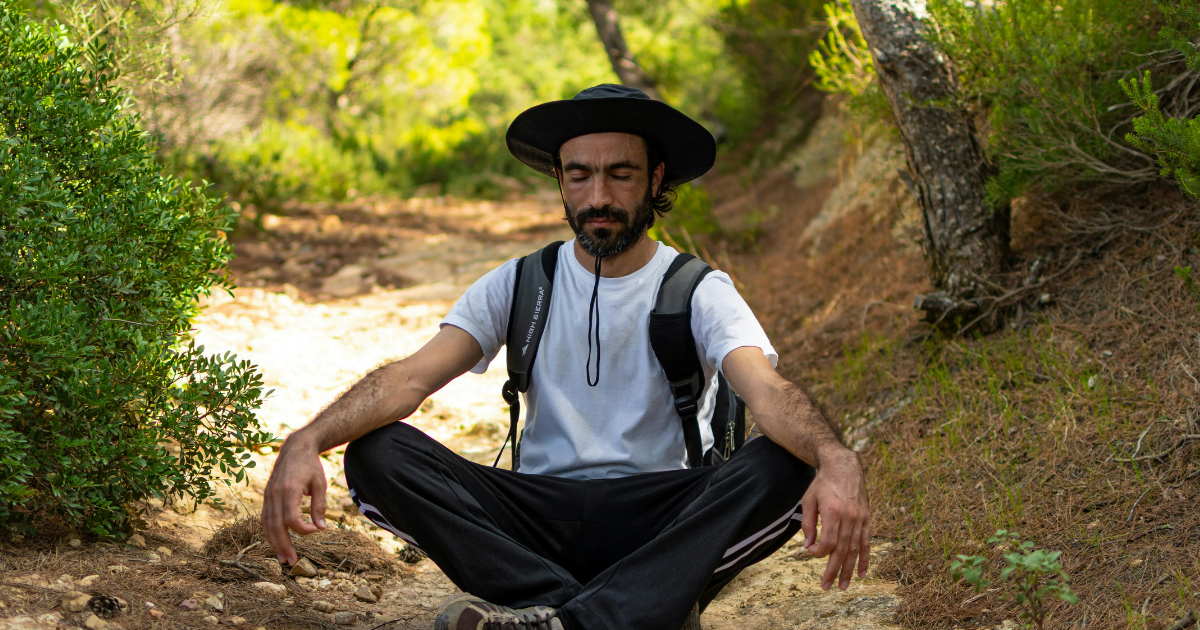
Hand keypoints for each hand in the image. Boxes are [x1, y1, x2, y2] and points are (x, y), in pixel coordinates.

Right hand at [261, 432, 327, 565]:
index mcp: (289, 490)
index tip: (316, 530)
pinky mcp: (266, 497)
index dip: (303, 530)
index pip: (291, 519)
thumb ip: (319, 506)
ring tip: (282, 558)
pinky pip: (265, 518)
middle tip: (291, 562)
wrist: (295, 448)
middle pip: (276, 526)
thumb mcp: (320, 483)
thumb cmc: (310, 466)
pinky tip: (276, 543)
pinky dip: (269, 532)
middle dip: (283, 546)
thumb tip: (320, 528)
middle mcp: (274, 494)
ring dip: (273, 543)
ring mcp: (268, 495)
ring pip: (267, 524)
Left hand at [800, 447, 870, 590]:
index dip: (819, 552)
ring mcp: (860, 519)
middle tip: (827, 587)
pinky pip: (866, 542)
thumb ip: (808, 524)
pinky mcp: (867, 519)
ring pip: (855, 549)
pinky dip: (865, 559)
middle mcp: (850, 517)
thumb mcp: (809, 500)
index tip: (810, 553)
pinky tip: (862, 573)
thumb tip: (808, 546)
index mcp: (833, 512)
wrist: (844, 467)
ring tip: (843, 586)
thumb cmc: (823, 484)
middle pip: (842, 550)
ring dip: (849, 570)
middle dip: (834, 570)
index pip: (829, 542)